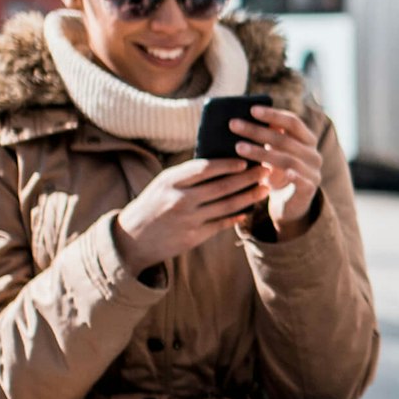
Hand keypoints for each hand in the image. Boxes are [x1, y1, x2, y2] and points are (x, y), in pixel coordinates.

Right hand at [111, 154, 264, 269]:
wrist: (132, 239)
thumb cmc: (152, 205)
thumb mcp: (163, 184)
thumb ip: (187, 175)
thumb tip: (221, 162)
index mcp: (171, 181)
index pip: (204, 168)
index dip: (227, 164)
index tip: (245, 160)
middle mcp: (180, 199)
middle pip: (222, 186)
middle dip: (247, 178)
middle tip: (265, 170)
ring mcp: (188, 219)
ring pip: (226, 205)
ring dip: (249, 197)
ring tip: (264, 189)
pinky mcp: (193, 237)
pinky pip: (221, 224)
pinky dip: (236, 216)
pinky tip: (248, 210)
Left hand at [230, 102, 326, 229]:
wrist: (289, 206)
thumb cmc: (277, 174)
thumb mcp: (274, 153)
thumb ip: (268, 136)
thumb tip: (244, 116)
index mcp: (307, 140)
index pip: (293, 122)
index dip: (273, 114)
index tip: (251, 109)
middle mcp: (314, 154)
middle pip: (285, 139)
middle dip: (257, 130)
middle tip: (233, 125)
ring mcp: (314, 172)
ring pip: (287, 159)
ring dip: (261, 152)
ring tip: (238, 147)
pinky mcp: (310, 189)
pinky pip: (299, 180)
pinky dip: (287, 175)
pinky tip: (269, 173)